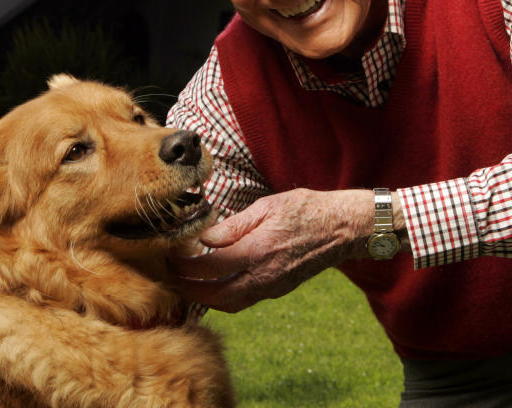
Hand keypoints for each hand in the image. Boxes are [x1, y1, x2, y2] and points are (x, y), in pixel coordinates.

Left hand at [169, 188, 372, 312]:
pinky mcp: (278, 290)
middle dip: (187, 289)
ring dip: (203, 298)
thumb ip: (233, 226)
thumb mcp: (267, 207)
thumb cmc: (306, 210)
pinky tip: (214, 285)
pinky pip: (243, 300)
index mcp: (256, 252)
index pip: (208, 267)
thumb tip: (205, 238)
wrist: (342, 229)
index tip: (170, 255)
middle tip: (169, 277)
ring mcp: (271, 287)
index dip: (184, 264)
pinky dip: (223, 297)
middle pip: (214, 296)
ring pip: (228, 304)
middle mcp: (262, 276)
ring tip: (186, 285)